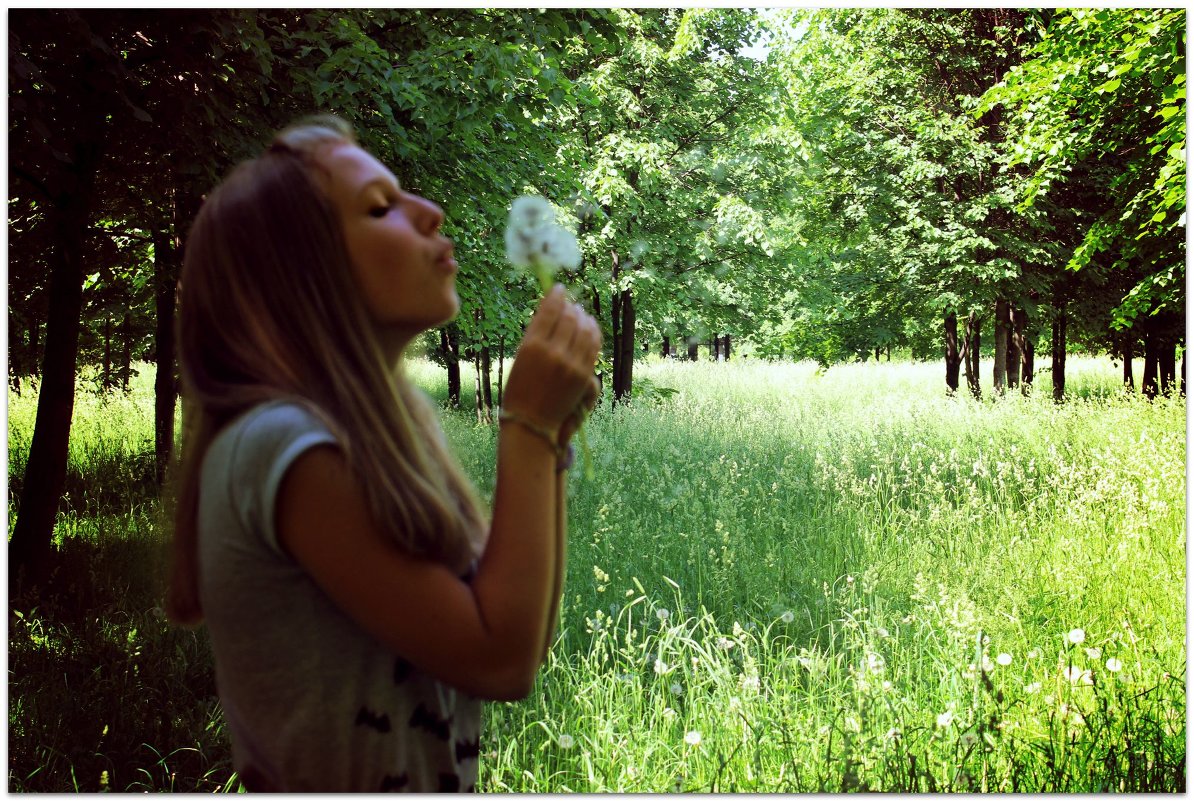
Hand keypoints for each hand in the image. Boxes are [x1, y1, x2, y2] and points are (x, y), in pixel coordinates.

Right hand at [502, 285, 600, 435]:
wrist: (532, 422)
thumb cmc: (520, 388)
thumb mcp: (521, 356)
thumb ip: (537, 333)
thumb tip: (554, 307)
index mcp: (531, 346)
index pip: (550, 310)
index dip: (556, 295)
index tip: (559, 289)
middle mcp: (553, 353)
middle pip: (569, 317)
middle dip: (571, 307)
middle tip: (570, 305)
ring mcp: (571, 365)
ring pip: (585, 329)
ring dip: (584, 317)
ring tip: (581, 315)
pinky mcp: (584, 375)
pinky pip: (593, 345)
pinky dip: (593, 332)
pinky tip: (589, 328)